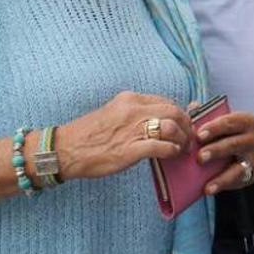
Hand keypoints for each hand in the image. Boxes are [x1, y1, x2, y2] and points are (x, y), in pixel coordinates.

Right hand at [57, 91, 193, 180]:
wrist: (65, 150)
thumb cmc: (89, 135)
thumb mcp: (114, 113)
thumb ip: (136, 113)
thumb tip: (158, 119)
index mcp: (130, 99)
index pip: (166, 101)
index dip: (180, 113)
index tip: (183, 124)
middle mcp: (133, 110)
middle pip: (174, 111)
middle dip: (186, 125)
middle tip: (188, 137)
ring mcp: (132, 129)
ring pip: (172, 126)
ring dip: (182, 139)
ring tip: (182, 148)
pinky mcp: (130, 149)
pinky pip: (161, 146)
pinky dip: (172, 150)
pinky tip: (171, 155)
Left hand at [195, 111, 253, 193]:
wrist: (237, 153)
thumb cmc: (224, 133)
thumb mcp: (216, 122)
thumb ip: (204, 114)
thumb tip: (193, 106)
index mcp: (246, 121)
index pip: (231, 122)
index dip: (215, 128)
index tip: (198, 135)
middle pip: (236, 143)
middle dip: (217, 150)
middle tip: (199, 156)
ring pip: (239, 166)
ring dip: (221, 174)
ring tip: (205, 182)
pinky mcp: (251, 174)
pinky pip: (237, 180)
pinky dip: (223, 185)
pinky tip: (209, 189)